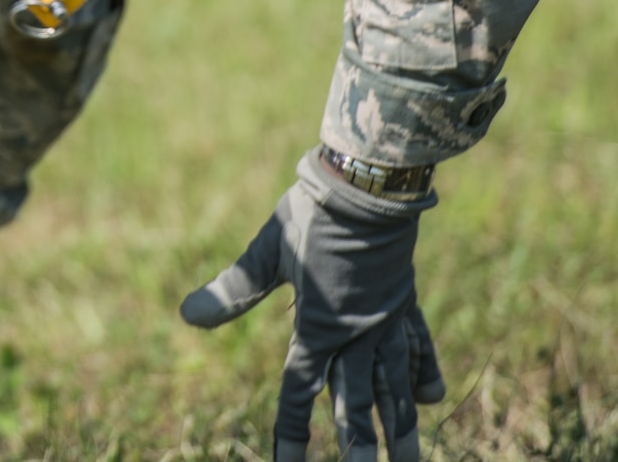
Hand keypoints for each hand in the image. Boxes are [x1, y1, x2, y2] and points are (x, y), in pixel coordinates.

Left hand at [180, 152, 446, 461]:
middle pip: (356, 401)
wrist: (367, 184)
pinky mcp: (405, 300)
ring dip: (400, 425)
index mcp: (318, 326)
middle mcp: (356, 333)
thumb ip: (232, 290)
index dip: (292, 432)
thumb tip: (187, 316)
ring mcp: (386, 319)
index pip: (300, 391)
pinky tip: (429, 398)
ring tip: (408, 460)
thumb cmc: (310, 215)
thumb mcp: (267, 251)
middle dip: (358, 445)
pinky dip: (423, 373)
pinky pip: (418, 346)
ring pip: (395, 385)